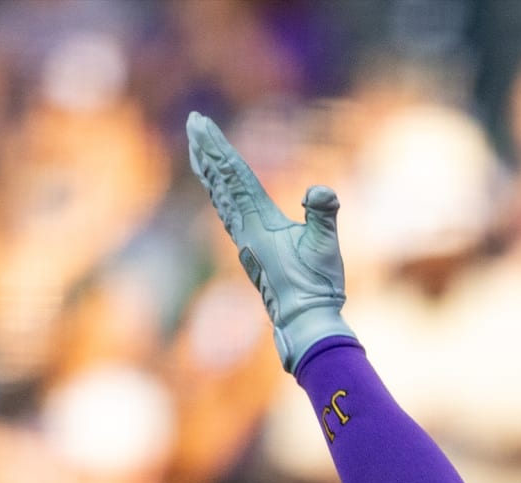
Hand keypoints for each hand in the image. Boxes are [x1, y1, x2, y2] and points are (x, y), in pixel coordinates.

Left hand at [186, 112, 352, 369]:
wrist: (305, 321)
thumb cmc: (317, 285)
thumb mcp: (326, 247)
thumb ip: (324, 215)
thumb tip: (320, 191)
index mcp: (258, 223)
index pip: (235, 177)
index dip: (219, 149)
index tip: (202, 125)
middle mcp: (244, 229)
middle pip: (220, 181)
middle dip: (206, 150)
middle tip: (194, 122)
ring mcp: (245, 239)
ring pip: (220, 195)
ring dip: (209, 168)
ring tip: (199, 147)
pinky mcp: (252, 248)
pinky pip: (229, 210)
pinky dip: (220, 190)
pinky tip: (219, 187)